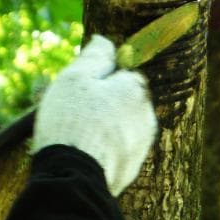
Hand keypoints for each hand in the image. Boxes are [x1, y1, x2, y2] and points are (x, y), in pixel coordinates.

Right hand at [31, 35, 156, 195]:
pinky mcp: (131, 171)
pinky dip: (101, 152)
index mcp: (137, 90)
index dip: (97, 81)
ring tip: (73, 138)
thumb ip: (94, 56)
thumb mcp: (75, 78)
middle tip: (71, 115)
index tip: (78, 92)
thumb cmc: (72, 122)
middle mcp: (147, 117)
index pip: (122, 75)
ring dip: (101, 130)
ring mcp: (141, 147)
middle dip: (101, 106)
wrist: (73, 178)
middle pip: (121, 102)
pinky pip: (114, 153)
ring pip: (118, 128)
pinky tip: (81, 156)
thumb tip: (105, 41)